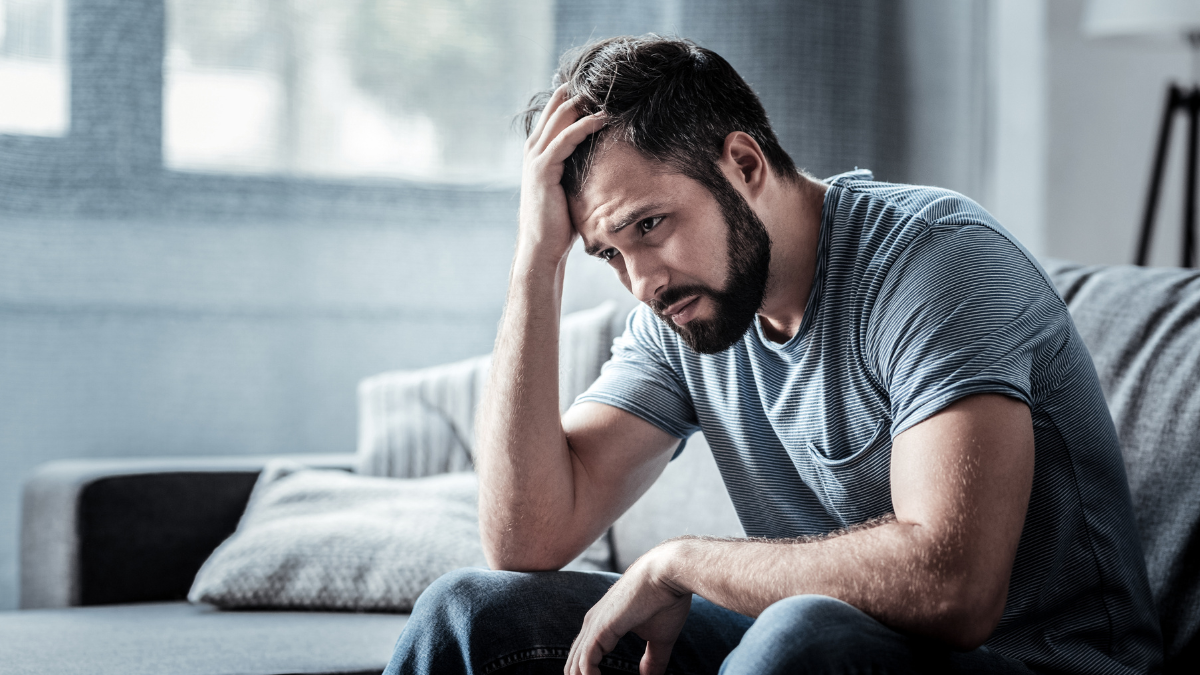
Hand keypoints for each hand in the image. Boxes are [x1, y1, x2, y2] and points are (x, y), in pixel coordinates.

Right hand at [518, 84, 606, 267]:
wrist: (542, 246)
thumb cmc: (560, 222)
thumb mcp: (571, 187)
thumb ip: (579, 169)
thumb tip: (606, 161)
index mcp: (539, 150)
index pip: (557, 112)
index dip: (576, 97)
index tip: (603, 88)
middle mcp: (534, 149)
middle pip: (557, 106)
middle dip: (582, 92)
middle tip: (608, 81)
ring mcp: (536, 157)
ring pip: (561, 117)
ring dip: (585, 103)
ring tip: (609, 91)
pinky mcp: (543, 169)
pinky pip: (565, 138)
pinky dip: (584, 125)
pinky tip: (603, 118)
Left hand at [566, 545, 691, 674]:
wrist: (669, 573)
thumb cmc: (666, 599)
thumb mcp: (659, 637)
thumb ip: (652, 660)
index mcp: (600, 625)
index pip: (583, 660)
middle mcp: (591, 625)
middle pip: (574, 667)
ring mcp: (592, 626)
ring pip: (575, 668)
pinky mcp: (599, 629)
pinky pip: (584, 664)